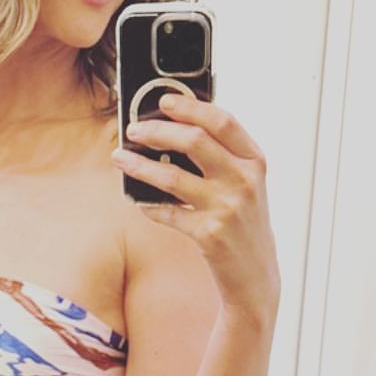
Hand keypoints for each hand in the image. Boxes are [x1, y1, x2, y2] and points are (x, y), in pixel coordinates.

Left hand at [111, 95, 278, 317]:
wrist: (255, 275)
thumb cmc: (244, 224)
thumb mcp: (245, 185)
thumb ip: (222, 157)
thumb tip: (176, 128)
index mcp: (255, 161)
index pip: (223, 121)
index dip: (191, 107)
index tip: (164, 100)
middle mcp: (244, 181)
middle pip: (195, 141)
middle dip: (158, 130)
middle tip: (134, 129)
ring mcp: (226, 209)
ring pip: (172, 177)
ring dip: (139, 165)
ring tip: (120, 157)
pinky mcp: (208, 235)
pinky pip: (166, 213)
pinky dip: (147, 205)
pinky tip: (136, 199)